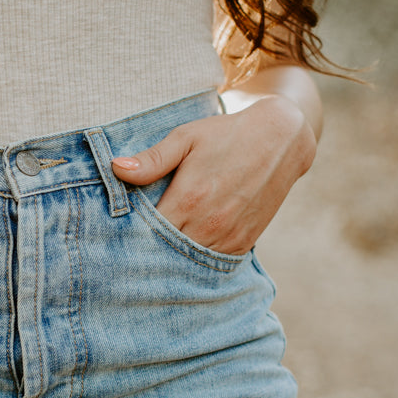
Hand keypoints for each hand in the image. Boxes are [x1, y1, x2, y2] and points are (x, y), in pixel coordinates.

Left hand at [111, 95, 316, 255]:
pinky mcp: (244, 242)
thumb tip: (116, 169)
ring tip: (155, 250)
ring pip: (188, 262)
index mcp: (189, 199)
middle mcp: (209, 224)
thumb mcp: (186, 138)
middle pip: (165, 253)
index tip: (118, 232)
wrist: (282, 139)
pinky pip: (211, 262)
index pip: (147, 233)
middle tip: (131, 245)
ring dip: (171, 258)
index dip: (131, 235)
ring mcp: (229, 236)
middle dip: (148, 250)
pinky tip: (183, 248)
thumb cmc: (226, 134)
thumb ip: (152, 160)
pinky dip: (195, 259)